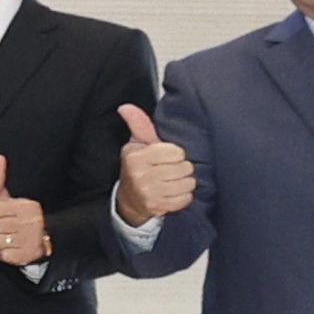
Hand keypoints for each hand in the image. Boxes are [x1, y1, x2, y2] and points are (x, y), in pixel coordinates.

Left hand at [0, 152, 49, 269]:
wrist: (38, 241)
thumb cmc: (11, 215)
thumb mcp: (3, 196)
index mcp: (27, 206)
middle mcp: (32, 223)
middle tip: (2, 228)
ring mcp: (31, 240)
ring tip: (7, 237)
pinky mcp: (27, 256)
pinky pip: (1, 255)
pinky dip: (2, 253)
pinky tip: (11, 248)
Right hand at [113, 102, 197, 226]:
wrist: (130, 199)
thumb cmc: (139, 168)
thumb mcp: (137, 145)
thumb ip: (138, 124)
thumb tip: (126, 107)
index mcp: (136, 156)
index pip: (176, 152)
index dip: (175, 155)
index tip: (166, 158)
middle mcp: (141, 174)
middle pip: (185, 168)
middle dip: (181, 169)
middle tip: (170, 171)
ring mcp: (149, 192)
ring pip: (188, 183)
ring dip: (184, 184)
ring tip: (172, 182)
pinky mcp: (158, 206)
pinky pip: (186, 198)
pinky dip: (183, 197)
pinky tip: (173, 193)